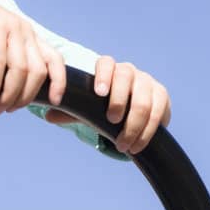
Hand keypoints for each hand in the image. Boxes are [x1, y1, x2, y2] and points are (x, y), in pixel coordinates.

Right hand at [0, 0, 67, 114]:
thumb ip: (6, 66)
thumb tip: (11, 95)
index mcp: (29, 36)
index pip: (55, 59)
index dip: (59, 82)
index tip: (54, 101)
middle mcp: (24, 30)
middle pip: (38, 72)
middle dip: (24, 97)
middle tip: (6, 110)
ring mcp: (11, 26)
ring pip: (21, 69)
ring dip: (9, 94)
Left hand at [45, 56, 170, 153]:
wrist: (131, 118)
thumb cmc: (103, 111)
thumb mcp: (86, 111)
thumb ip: (70, 111)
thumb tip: (48, 115)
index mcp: (109, 71)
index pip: (106, 64)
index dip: (103, 75)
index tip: (99, 93)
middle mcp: (130, 72)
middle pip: (126, 76)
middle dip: (120, 99)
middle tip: (112, 121)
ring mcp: (147, 82)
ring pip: (144, 97)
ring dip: (134, 123)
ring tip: (123, 144)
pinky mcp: (162, 96)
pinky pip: (158, 110)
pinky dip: (148, 130)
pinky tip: (137, 145)